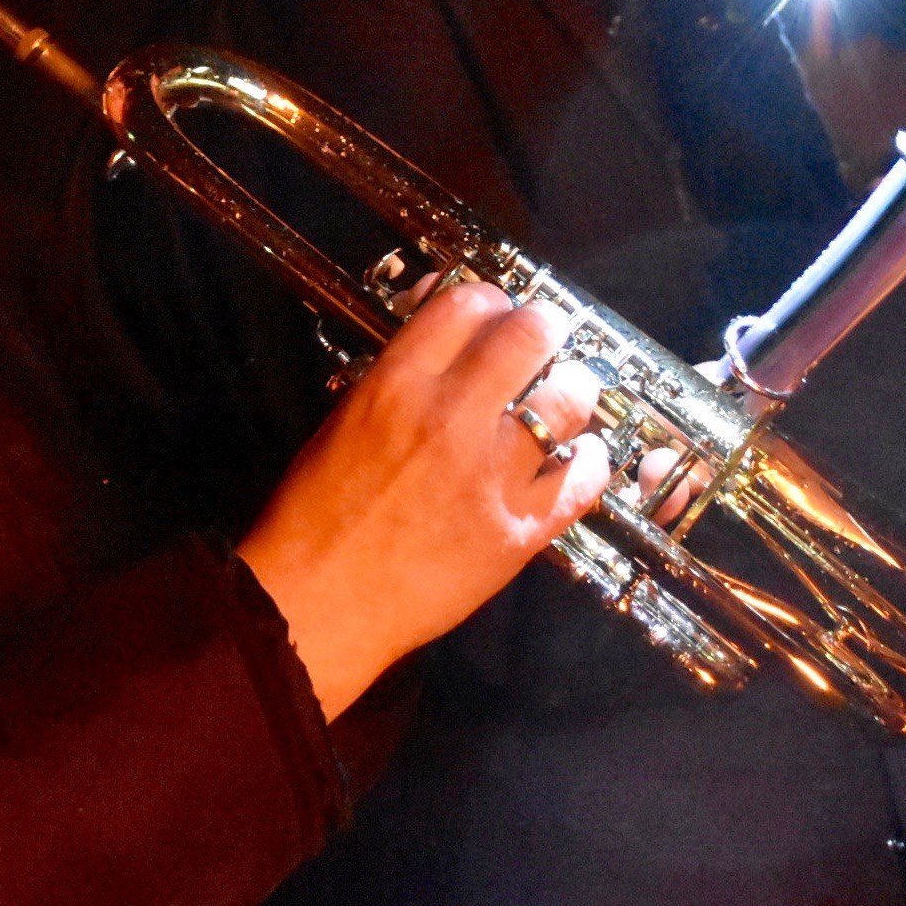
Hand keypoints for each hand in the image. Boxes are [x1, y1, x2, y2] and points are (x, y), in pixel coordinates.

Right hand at [239, 282, 611, 718]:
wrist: (316, 605)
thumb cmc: (315, 515)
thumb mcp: (345, 422)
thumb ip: (398, 374)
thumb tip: (442, 330)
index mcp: (397, 384)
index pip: (468, 302)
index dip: (491, 301)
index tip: (497, 316)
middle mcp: (451, 417)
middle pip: (531, 334)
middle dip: (545, 330)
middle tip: (545, 345)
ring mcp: (492, 474)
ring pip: (569, 400)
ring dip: (575, 389)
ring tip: (568, 397)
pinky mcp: (520, 531)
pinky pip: (582, 479)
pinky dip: (589, 461)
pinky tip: (580, 457)